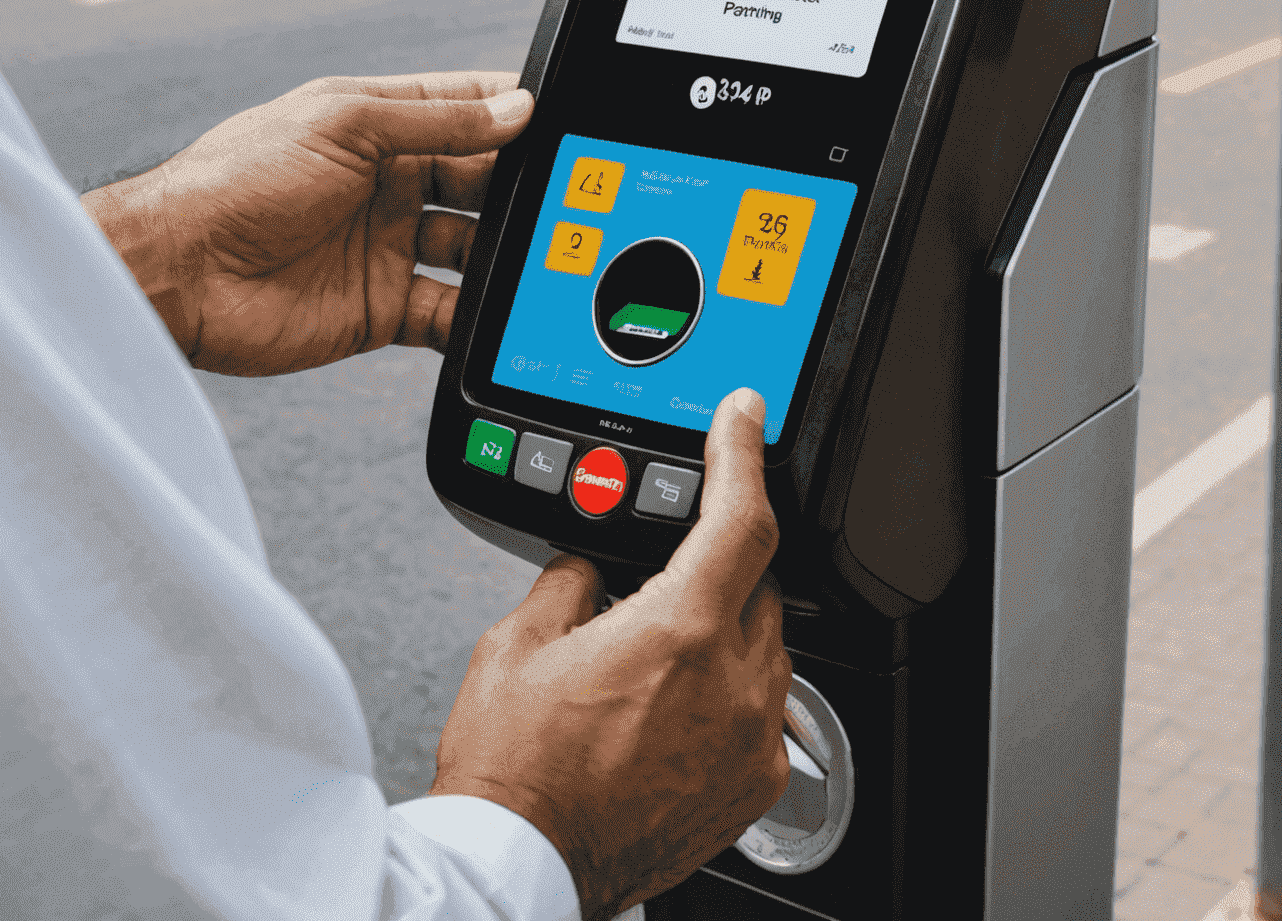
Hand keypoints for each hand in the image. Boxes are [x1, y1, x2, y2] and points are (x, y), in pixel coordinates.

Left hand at [82, 72, 532, 374]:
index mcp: (379, 126)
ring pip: (474, 249)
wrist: (177, 273)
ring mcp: (387, 247)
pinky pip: (447, 313)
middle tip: (564, 198)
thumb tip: (514, 110)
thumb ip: (435, 120)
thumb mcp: (344, 126)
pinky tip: (498, 314)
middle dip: (519, 187)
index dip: (512, 111)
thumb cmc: (234, 181)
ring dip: (504, 254)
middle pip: (480, 181)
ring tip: (539, 258)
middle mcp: (389, 185)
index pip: (465, 109)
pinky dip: (475, 317)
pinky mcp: (381, 308)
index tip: (560, 119)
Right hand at [430, 388, 791, 919]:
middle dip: (716, 563)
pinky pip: (766, 709)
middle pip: (757, 580)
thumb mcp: (516, 644)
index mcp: (678, 630)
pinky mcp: (754, 785)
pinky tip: (677, 705)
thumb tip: (590, 564)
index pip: (740, 517)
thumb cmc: (514, 770)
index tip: (743, 416)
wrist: (522, 865)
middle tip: (660, 580)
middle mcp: (730, 683)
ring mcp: (749, 737)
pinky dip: (732, 691)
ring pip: (767, 644)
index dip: (743, 453)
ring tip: (657, 656)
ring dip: (726, 627)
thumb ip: (568, 581)